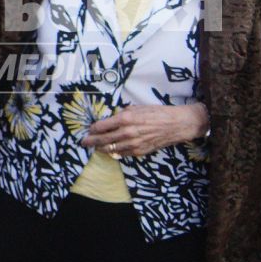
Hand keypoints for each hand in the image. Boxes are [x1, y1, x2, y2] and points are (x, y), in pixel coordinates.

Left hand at [81, 104, 209, 157]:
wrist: (176, 125)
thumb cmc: (158, 113)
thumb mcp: (138, 108)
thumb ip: (122, 114)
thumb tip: (111, 119)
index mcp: (125, 118)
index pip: (102, 126)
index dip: (93, 129)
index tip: (89, 129)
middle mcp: (127, 132)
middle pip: (103, 139)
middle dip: (91, 141)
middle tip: (84, 142)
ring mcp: (133, 144)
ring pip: (111, 149)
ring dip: (101, 148)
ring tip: (95, 147)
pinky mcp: (139, 152)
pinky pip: (122, 154)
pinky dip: (114, 152)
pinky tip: (110, 150)